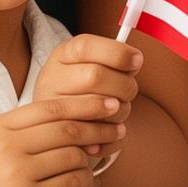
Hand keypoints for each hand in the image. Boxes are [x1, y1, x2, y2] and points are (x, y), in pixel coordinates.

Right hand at [0, 94, 124, 186]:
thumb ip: (22, 131)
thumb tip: (69, 114)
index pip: (50, 107)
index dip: (84, 103)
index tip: (107, 104)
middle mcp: (6, 146)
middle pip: (65, 128)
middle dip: (97, 126)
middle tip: (117, 127)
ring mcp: (16, 173)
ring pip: (71, 155)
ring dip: (92, 157)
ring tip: (102, 157)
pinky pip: (70, 183)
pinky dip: (85, 181)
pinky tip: (88, 182)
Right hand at [34, 34, 141, 162]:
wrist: (54, 122)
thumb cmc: (84, 86)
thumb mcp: (92, 63)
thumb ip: (114, 59)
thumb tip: (134, 61)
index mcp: (61, 56)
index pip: (85, 47)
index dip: (116, 53)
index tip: (137, 60)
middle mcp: (50, 80)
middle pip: (95, 76)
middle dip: (123, 85)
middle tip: (130, 91)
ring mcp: (51, 111)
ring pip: (99, 108)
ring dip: (121, 111)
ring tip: (119, 110)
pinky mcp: (60, 140)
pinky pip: (98, 138)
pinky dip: (114, 136)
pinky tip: (113, 131)